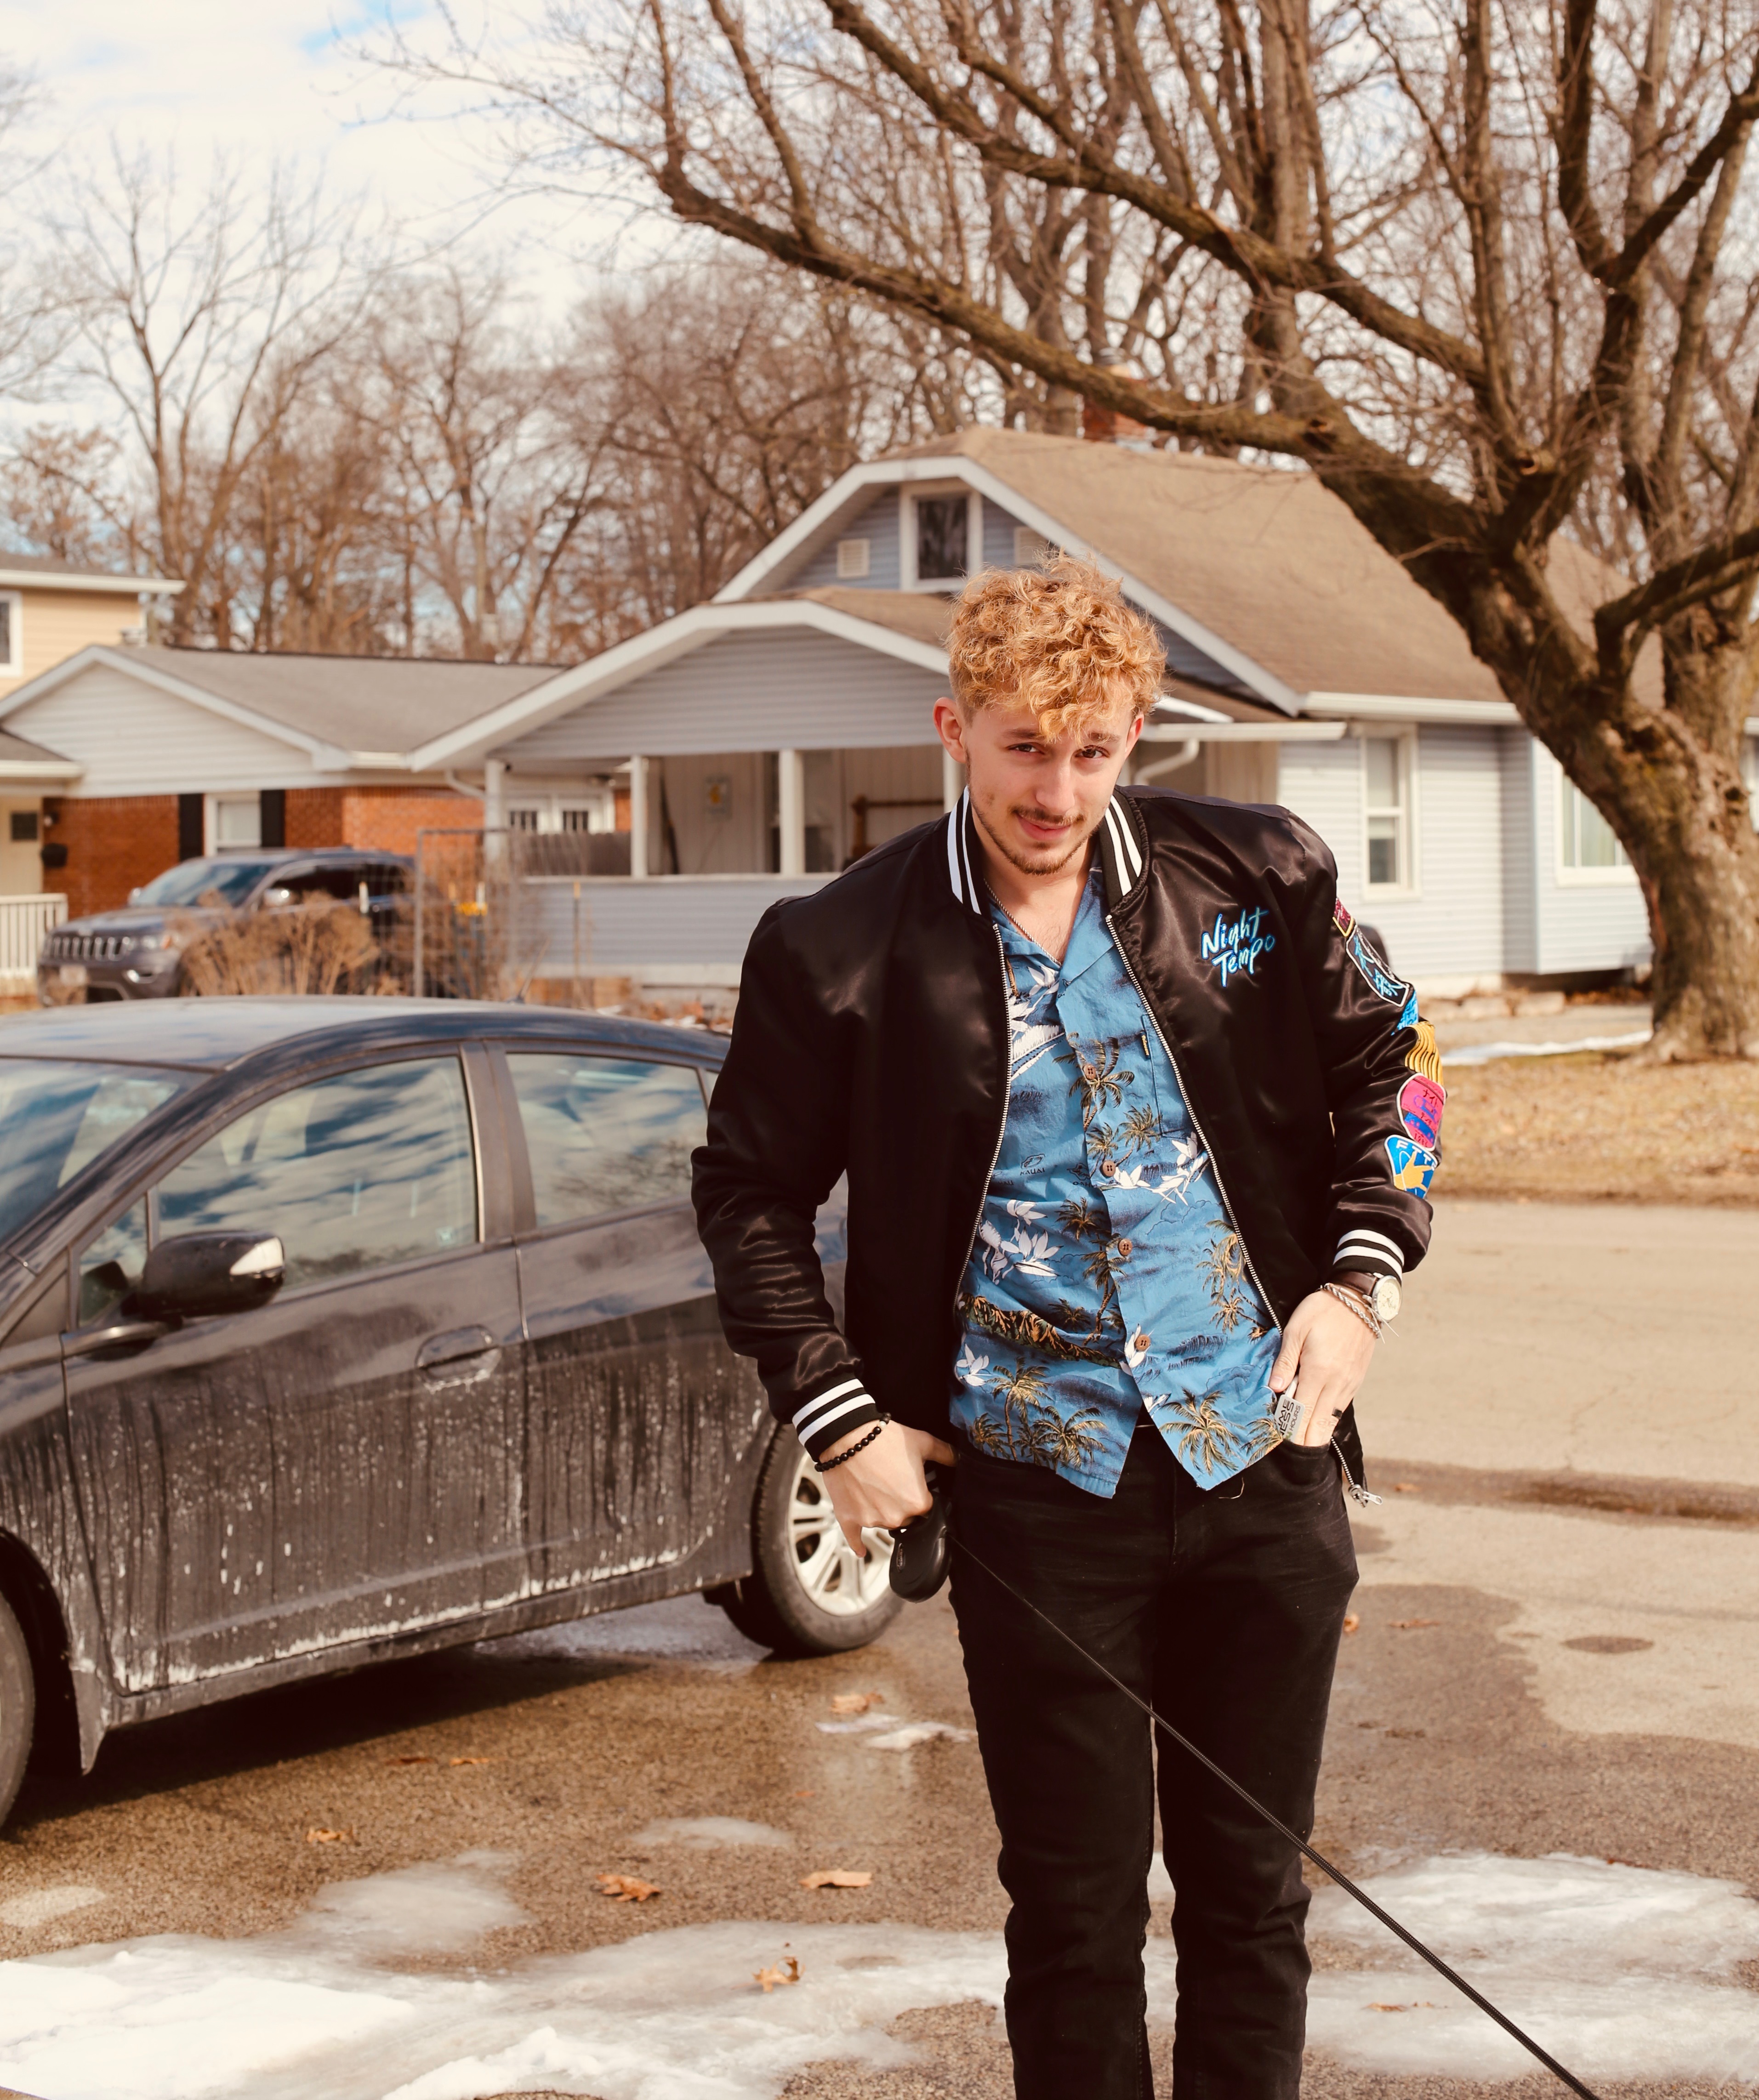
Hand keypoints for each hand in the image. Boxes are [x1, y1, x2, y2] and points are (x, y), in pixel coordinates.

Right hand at [815, 1421, 955, 1557]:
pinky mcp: (849, 1519)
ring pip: (883, 1521)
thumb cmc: (883, 1439)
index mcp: (917, 1503)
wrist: (846, 1436)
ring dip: (881, 1509)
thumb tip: (958, 1460)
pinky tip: (861, 1549)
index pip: (927, 1508)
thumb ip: (946, 1454)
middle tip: (892, 1481)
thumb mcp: (922, 1442)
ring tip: (874, 1484)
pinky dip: (858, 1544)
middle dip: (901, 1503)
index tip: (913, 1483)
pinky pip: (855, 1539)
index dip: (921, 1495)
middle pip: (906, 1518)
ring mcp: (871, 1520)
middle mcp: (896, 1517)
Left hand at [1270, 1290, 1375, 1446]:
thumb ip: (1285, 1362)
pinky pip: (1341, 1408)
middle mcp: (1336, 1383)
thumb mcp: (1296, 1329)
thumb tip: (1275, 1390)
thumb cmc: (1322, 1310)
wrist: (1359, 1300)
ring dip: (1317, 1434)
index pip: (1303, 1413)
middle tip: (1293, 1455)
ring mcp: (1349, 1384)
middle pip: (1319, 1424)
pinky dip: (1329, 1420)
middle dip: (1305, 1441)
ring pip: (1332, 1420)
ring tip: (1303, 1446)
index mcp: (1318, 1372)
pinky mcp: (1356, 1380)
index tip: (1281, 1444)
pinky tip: (1319, 1424)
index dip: (1292, 1432)